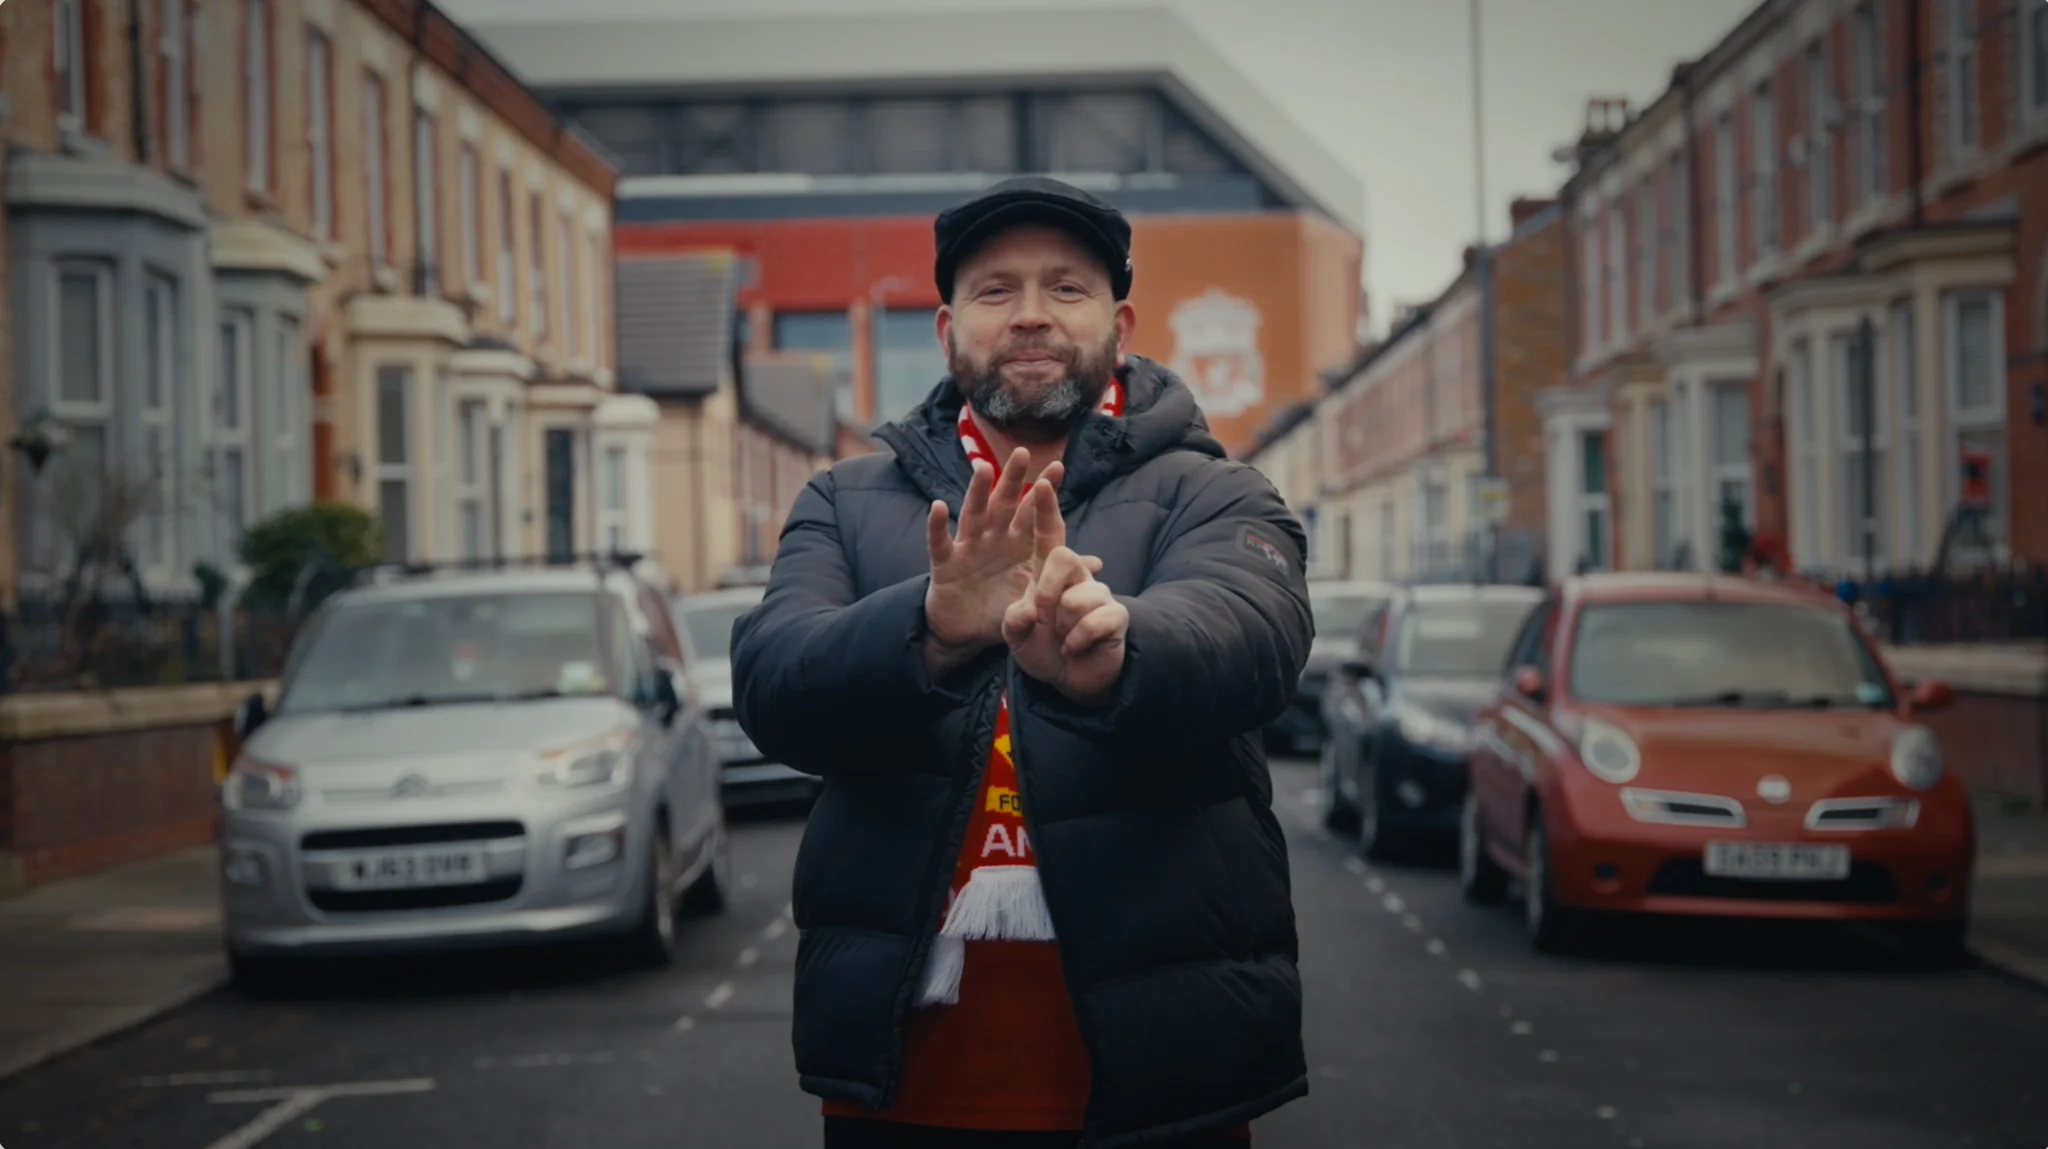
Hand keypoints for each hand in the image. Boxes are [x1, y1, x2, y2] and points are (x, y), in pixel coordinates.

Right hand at [924, 448, 1064, 667]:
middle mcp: (994, 538)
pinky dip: (938, 525)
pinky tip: (939, 507)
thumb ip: (1061, 575)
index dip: (1045, 493)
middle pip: (1004, 504)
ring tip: (983, 468)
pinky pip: (941, 543)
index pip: (1034, 514)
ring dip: (977, 492)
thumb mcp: (1034, 592)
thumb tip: (1098, 563)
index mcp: (1017, 543)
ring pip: (973, 515)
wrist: (966, 632)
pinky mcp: (945, 563)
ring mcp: (969, 547)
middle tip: (1022, 453)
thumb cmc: (1001, 605)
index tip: (1059, 466)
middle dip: (1013, 479)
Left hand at [1002, 490, 1124, 705]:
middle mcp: (1076, 578)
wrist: (1070, 682)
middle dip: (1047, 587)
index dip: (1045, 510)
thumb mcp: (1016, 636)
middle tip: (1040, 613)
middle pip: (1064, 557)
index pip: (1048, 536)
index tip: (1040, 483)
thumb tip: (1028, 609)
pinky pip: (1094, 621)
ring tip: (1061, 640)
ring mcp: (1099, 595)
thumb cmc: (1044, 650)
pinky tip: (1073, 650)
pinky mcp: (1117, 616)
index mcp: (1049, 574)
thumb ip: (1014, 620)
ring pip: (1076, 598)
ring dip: (1061, 626)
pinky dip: (1076, 641)